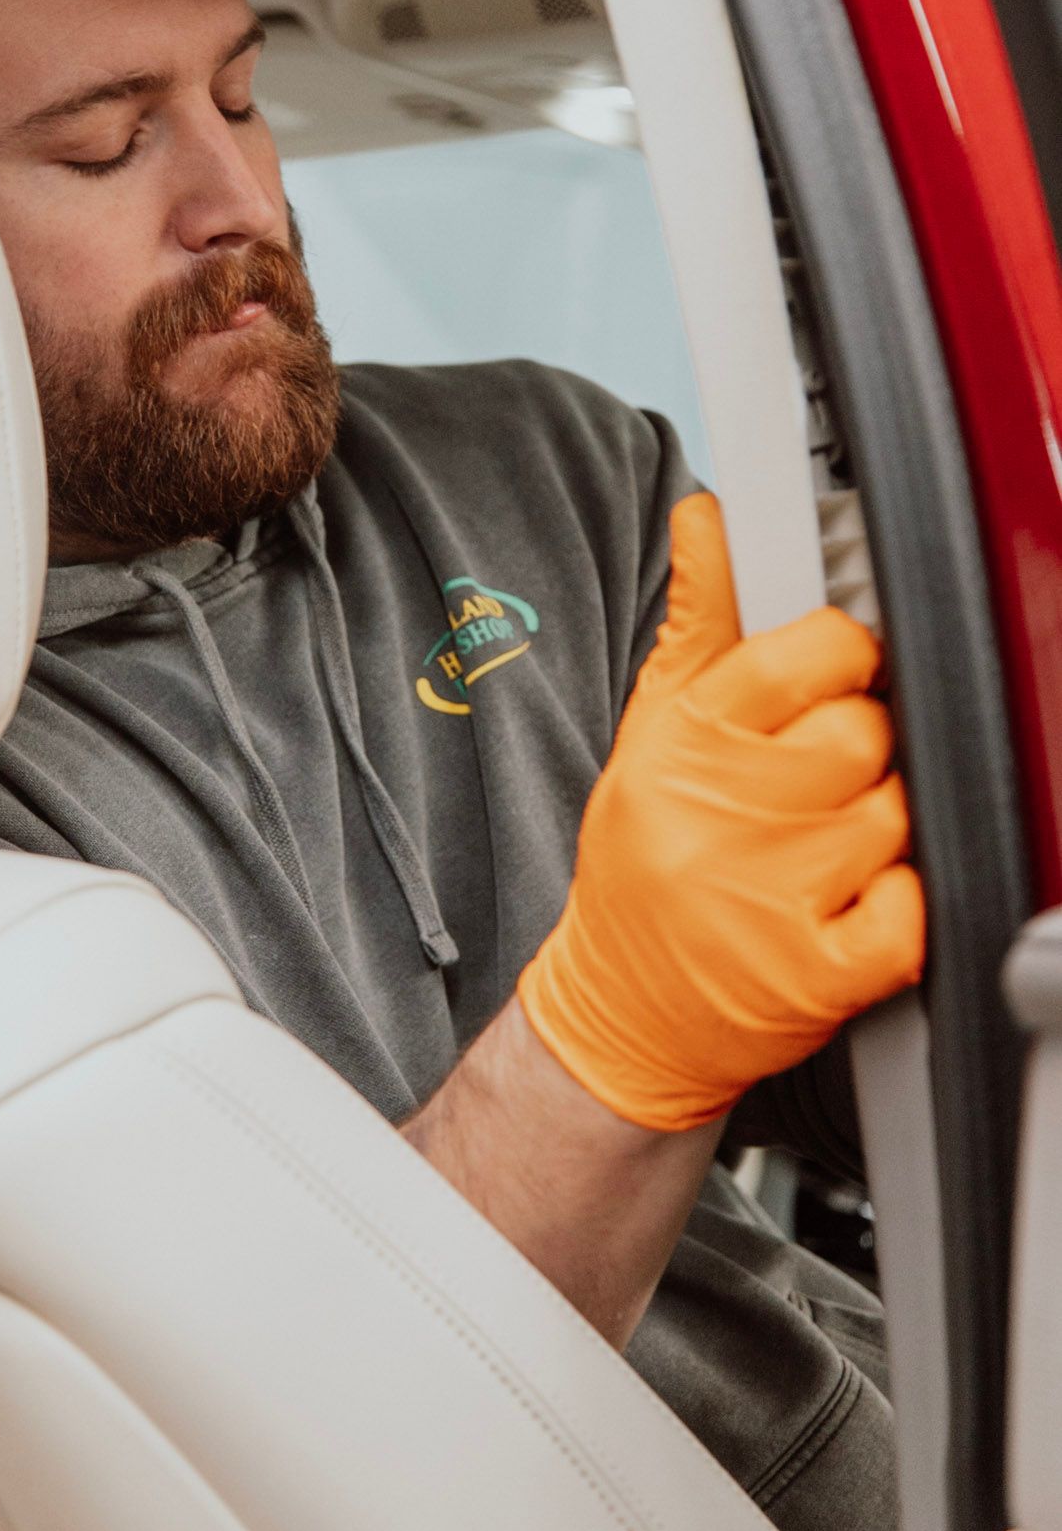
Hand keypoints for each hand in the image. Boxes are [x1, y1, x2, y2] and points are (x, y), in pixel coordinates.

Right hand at [518, 491, 924, 1130]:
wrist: (622, 1014)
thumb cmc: (640, 864)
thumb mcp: (648, 730)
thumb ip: (698, 620)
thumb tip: (709, 516)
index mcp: (684, 744)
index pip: (808, 654)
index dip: (838, 655)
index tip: (831, 672)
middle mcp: (723, 818)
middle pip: (863, 732)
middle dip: (855, 747)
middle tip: (814, 776)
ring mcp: (771, 900)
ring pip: (895, 813)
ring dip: (874, 826)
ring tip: (817, 846)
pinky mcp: (817, 975)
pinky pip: (909, 906)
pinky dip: (893, 905)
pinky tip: (840, 904)